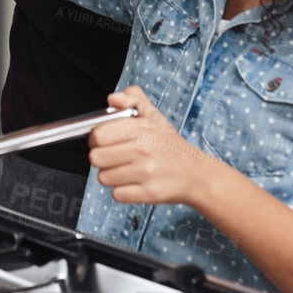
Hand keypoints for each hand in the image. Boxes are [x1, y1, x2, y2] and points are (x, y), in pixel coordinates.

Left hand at [88, 87, 220, 207]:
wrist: (196, 174)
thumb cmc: (170, 144)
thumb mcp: (154, 115)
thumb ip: (133, 98)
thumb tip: (113, 98)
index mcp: (141, 129)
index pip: (98, 135)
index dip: (96, 138)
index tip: (104, 140)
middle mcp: (143, 150)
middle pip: (96, 158)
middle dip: (102, 157)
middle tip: (114, 156)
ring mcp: (146, 173)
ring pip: (103, 177)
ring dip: (111, 175)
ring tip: (126, 169)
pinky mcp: (149, 194)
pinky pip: (116, 194)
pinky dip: (122, 190)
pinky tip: (133, 182)